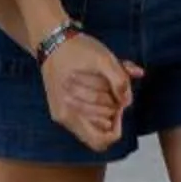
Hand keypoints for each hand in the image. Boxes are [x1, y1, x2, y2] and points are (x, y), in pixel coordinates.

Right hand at [40, 31, 141, 150]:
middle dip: (113, 113)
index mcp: (70, 110)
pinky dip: (98, 110)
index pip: (100, 140)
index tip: (120, 104)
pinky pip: (86, 121)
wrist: (53, 40)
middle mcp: (64, 117)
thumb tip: (127, 102)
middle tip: (117, 93)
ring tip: (109, 91)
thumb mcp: (103, 58)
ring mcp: (62, 114)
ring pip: (94, 127)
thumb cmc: (78, 49)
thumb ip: (119, 80)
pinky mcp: (61, 109)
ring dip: (107, 112)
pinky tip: (101, 92)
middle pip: (100, 130)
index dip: (117, 126)